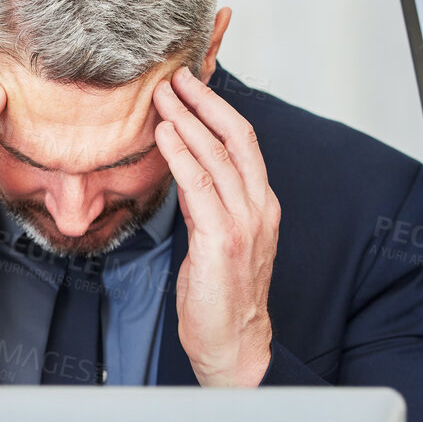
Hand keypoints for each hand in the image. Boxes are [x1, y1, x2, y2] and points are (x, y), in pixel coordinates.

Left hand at [152, 66, 278, 387]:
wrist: (234, 345)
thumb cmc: (221, 297)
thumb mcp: (215, 239)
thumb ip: (206, 203)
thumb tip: (184, 169)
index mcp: (260, 205)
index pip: (243, 142)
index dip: (217, 108)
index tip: (191, 84)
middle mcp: (259, 208)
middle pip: (237, 137)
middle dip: (205, 101)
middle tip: (175, 76)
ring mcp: (244, 224)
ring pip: (219, 156)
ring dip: (188, 120)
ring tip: (162, 97)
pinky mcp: (224, 241)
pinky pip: (201, 187)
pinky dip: (181, 156)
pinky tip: (165, 135)